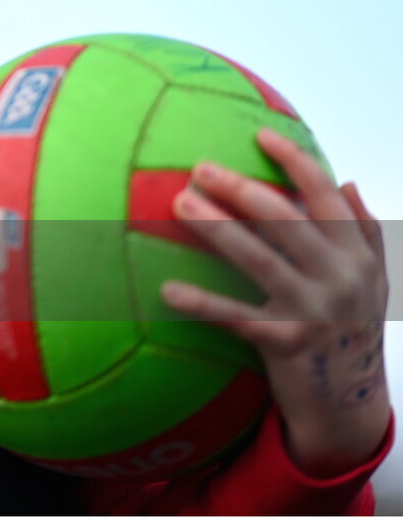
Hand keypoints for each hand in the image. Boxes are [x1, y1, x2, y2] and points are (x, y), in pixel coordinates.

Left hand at [161, 128, 390, 476]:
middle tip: (199, 167)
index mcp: (357, 254)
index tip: (259, 134)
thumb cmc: (350, 325)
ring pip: (257, 258)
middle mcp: (340, 278)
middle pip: (283, 220)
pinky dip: (201, 303)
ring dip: (216, 228)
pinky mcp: (285, 343)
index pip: (324, 196)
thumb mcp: (371, 279)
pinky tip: (167, 289)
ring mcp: (313, 311)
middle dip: (239, 189)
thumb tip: (346, 182)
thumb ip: (362, 230)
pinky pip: (235, 318)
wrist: (350, 403)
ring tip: (179, 203)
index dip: (293, 161)